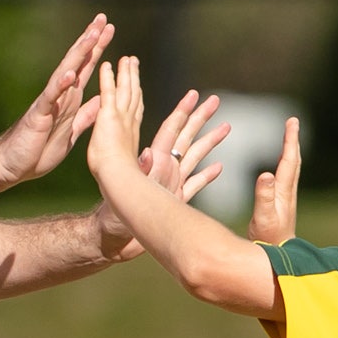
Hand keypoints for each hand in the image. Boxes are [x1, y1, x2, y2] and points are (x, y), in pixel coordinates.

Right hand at [0, 15, 114, 186]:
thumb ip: (85, 116)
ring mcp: (49, 103)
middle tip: (103, 18)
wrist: (12, 166)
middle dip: (90, 41)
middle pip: (77, 62)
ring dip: (79, 54)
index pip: (86, 68)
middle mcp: (60, 96)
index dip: (97, 49)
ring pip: (65, 72)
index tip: (109, 30)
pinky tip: (70, 73)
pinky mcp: (38, 114)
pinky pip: (50, 97)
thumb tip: (102, 100)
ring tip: (91, 36)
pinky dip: (60, 85)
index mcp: (70, 100)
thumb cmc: (37, 151)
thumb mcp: (71, 133)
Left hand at [83, 55, 148, 185]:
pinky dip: (107, 78)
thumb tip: (148, 160)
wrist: (116, 179)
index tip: (138, 86)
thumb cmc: (122, 181)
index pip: (135, 110)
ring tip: (126, 59)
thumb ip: (140, 161)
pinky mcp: (108, 115)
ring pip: (124, 88)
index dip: (137, 96)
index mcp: (131, 134)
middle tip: (133, 62)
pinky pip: (107, 91)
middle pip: (133, 95)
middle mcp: (129, 122)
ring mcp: (120, 117)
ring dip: (125, 73)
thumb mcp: (130, 167)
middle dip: (133, 78)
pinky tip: (106, 65)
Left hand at [95, 88, 230, 259]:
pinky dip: (207, 176)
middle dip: (200, 118)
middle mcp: (164, 169)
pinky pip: (195, 185)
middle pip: (186, 137)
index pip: (170, 129)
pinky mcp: (174, 202)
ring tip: (227, 127)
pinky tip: (220, 167)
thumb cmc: (111, 219)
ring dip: (210, 142)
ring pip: (195, 157)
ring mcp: (170, 184)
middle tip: (216, 100)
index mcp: (153, 162)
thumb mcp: (126, 193)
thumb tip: (149, 153)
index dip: (182, 111)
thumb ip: (140, 173)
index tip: (195, 94)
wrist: (110, 242)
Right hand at [248, 116, 301, 244]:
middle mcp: (287, 194)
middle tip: (292, 123)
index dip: (290, 140)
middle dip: (292, 142)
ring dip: (289, 153)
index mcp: (284, 193)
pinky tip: (277, 170)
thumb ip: (264, 197)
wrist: (278, 262)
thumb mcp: (263, 219)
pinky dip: (283, 168)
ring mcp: (285, 201)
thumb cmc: (269, 242)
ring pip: (290, 171)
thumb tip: (266, 173)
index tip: (292, 121)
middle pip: (293, 162)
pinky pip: (283, 180)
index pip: (289, 160)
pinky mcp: (280, 208)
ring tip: (288, 140)